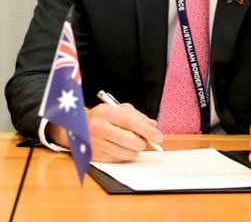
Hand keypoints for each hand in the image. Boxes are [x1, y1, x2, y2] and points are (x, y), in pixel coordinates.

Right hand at [47, 102, 162, 161]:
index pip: (131, 123)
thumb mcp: (116, 108)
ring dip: (135, 150)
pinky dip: (125, 155)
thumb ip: (136, 116)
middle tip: (143, 140)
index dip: (147, 131)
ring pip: (126, 153)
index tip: (158, 136)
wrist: (74, 127)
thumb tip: (152, 126)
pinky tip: (120, 147)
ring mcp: (96, 144)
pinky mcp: (95, 157)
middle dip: (142, 142)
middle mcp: (99, 128)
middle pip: (130, 141)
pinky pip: (118, 160)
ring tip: (131, 142)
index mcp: (105, 112)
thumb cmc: (100, 116)